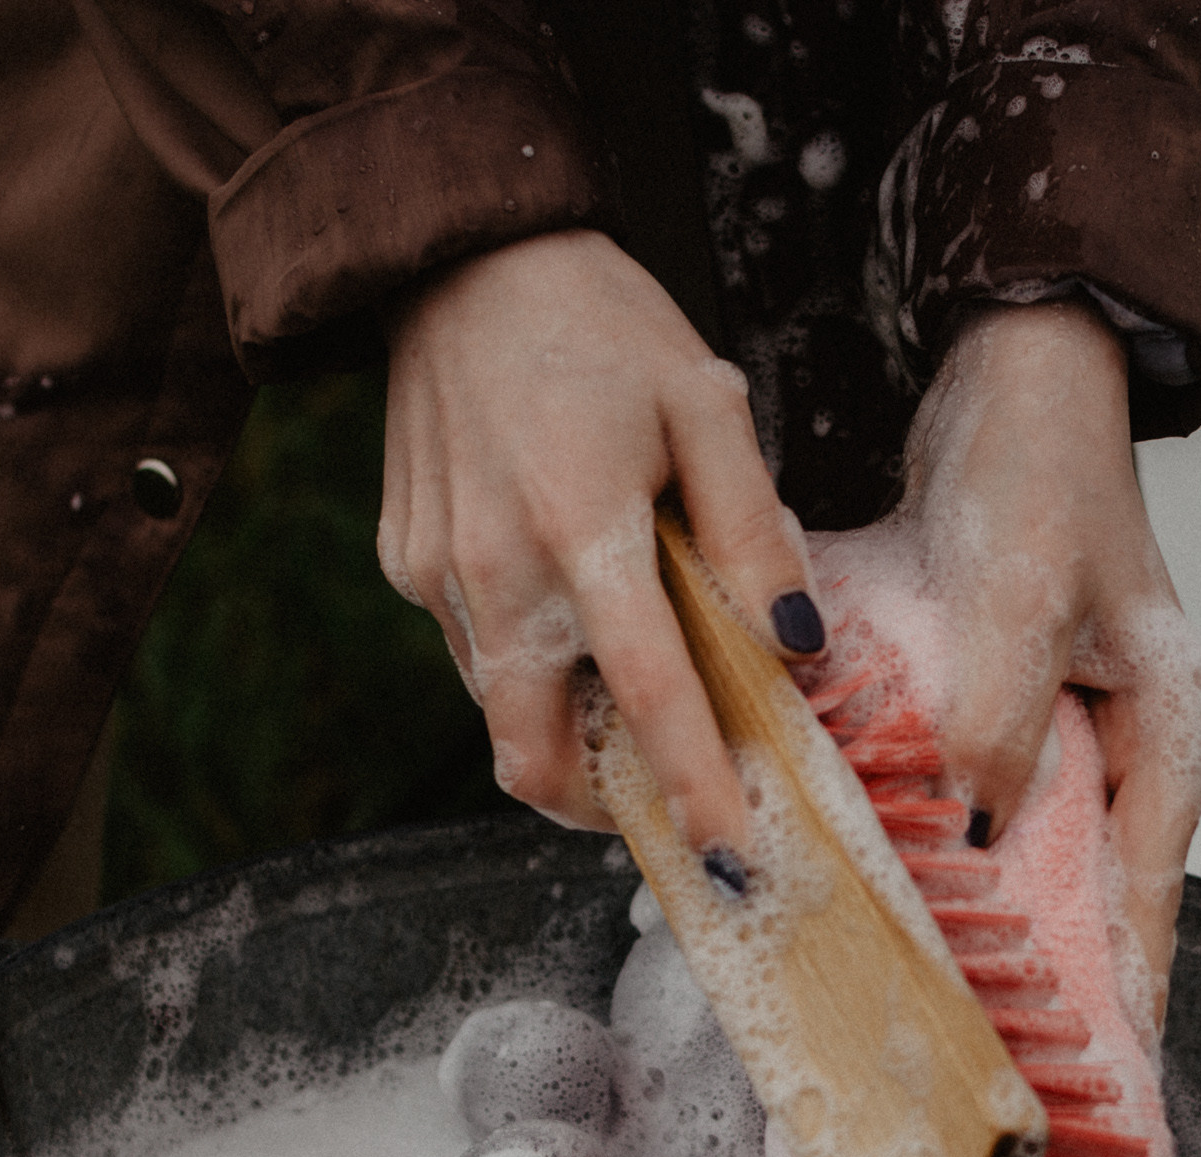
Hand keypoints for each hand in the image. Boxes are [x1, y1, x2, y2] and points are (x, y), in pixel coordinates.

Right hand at [376, 229, 820, 861]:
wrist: (461, 256)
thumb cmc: (602, 325)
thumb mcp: (705, 403)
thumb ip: (754, 528)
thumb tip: (797, 643)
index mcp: (583, 524)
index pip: (647, 693)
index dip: (691, 786)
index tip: (730, 855)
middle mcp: (496, 565)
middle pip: (532, 751)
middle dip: (599, 804)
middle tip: (666, 803)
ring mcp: (435, 570)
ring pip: (499, 709)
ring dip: (563, 728)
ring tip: (628, 692)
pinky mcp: (403, 559)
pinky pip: (471, 648)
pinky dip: (525, 662)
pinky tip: (566, 604)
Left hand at [895, 300, 1200, 1016]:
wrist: (1010, 370)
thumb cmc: (1041, 471)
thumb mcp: (1023, 594)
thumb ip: (1000, 714)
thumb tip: (981, 824)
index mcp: (1170, 725)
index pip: (1149, 892)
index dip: (1124, 991)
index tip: (1098, 1086)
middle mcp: (1128, 736)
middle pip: (1089, 888)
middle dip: (1044, 974)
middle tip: (989, 1066)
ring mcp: (1067, 719)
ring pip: (1023, 847)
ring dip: (976, 912)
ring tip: (924, 1000)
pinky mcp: (1004, 694)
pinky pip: (969, 792)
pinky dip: (930, 837)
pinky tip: (876, 882)